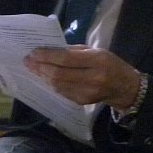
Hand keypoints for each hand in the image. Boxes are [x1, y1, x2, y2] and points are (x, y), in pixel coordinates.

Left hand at [24, 46, 141, 108]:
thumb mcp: (97, 51)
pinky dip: (51, 83)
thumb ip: (74, 51)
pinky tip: (44, 77)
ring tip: (32, 68)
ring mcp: (86, 93)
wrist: (124, 88)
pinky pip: (61, 92)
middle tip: (28, 61)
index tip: (34, 52)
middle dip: (40, 67)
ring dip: (43, 76)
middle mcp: (92, 78)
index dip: (48, 56)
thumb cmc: (110, 64)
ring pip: (57, 85)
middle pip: (59, 75)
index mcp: (97, 61)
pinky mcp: (82, 101)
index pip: (66, 59)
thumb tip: (51, 51)